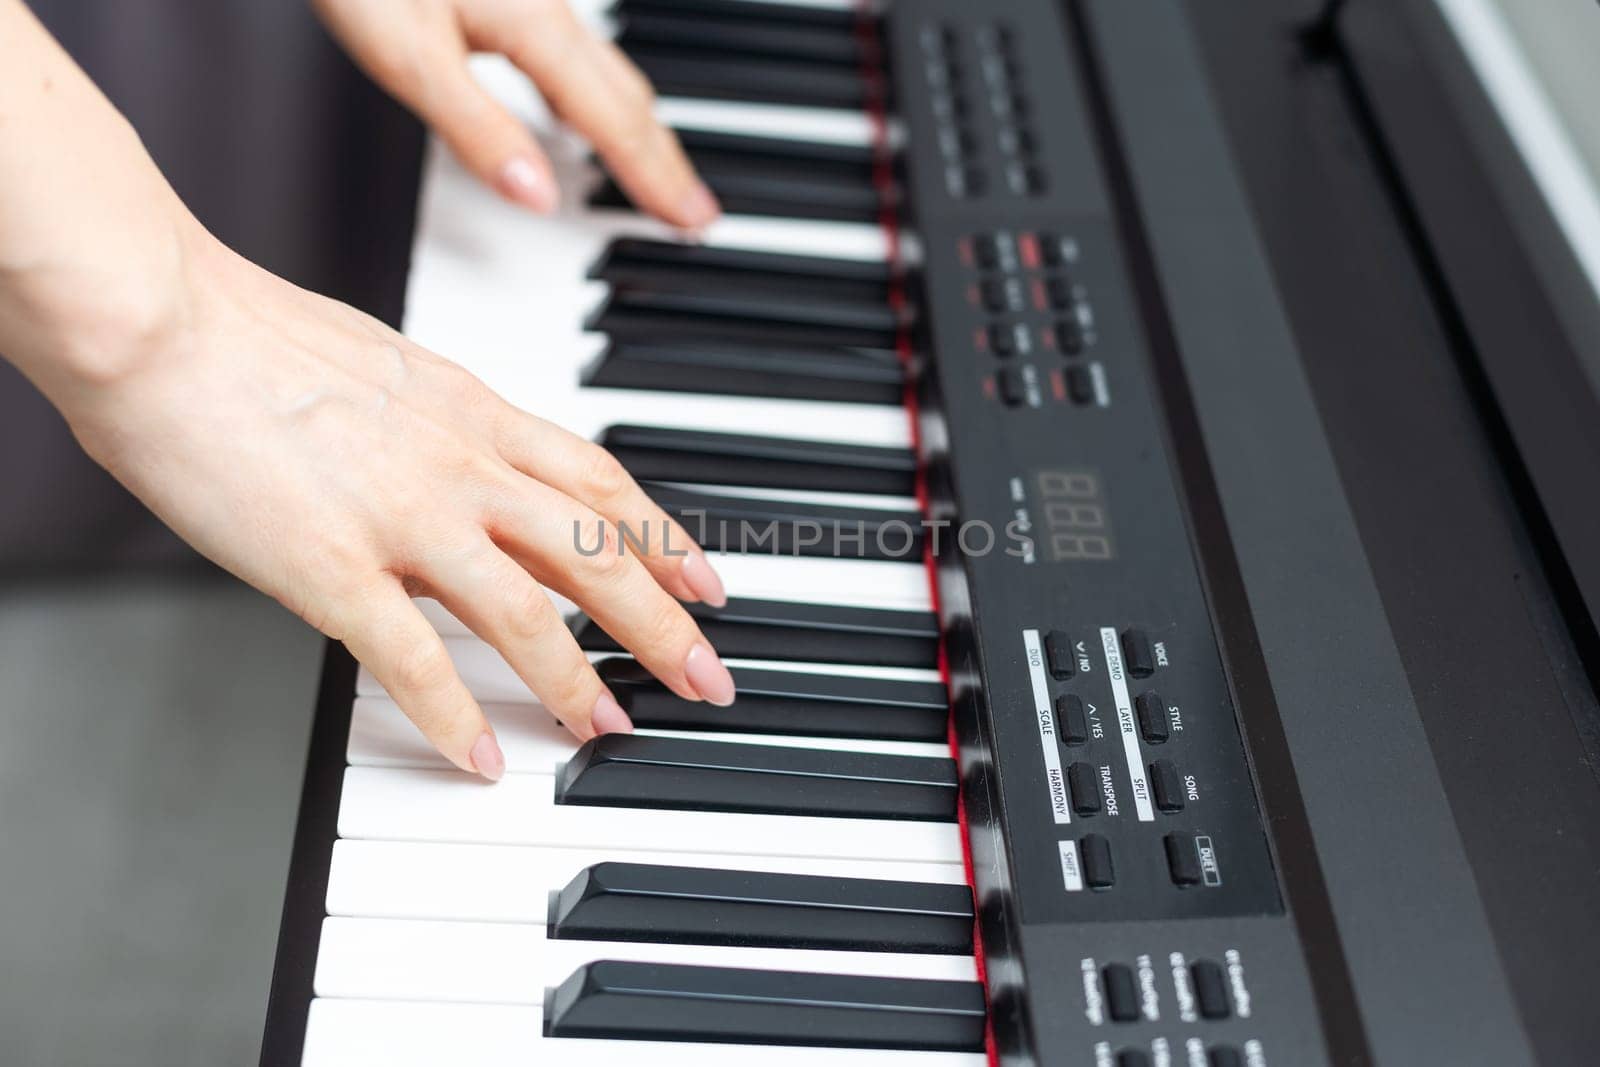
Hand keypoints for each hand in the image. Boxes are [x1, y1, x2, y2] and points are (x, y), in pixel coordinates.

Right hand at [54, 220, 733, 779]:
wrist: (161, 320)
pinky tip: (481, 759)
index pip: (600, 480)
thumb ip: (443, 430)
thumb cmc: (253, 336)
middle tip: (708, 676)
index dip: (663, 538)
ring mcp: (401, 515)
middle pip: (593, 549)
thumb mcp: (389, 369)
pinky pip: (411, 658)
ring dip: (578, 677)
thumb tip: (473, 478)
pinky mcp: (330, 565)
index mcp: (473, 412)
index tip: (706, 581)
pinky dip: (454, 716)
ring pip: (525, 608)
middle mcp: (459, 463)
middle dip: (663, 622)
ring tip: (611, 729)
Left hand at [311, 0, 719, 227]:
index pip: (613, 124)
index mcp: (535, 27)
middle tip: (697, 211)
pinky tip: (582, 110)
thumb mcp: (408, 57)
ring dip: (640, 128)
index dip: (653, 180)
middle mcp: (549, 7)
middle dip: (664, 159)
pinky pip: (579, 55)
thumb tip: (537, 196)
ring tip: (659, 171)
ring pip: (608, 74)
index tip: (690, 222)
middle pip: (627, 97)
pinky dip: (600, 97)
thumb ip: (477, 129)